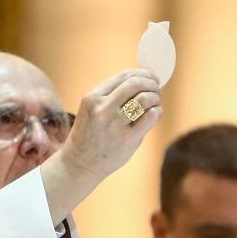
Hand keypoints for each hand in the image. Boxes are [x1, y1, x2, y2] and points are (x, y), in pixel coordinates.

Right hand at [60, 68, 162, 183]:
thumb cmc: (89, 134)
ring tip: (155, 102)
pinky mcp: (127, 138)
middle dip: (151, 83)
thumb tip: (142, 80)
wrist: (79, 164)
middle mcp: (102, 108)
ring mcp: (115, 124)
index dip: (142, 73)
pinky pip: (151, 116)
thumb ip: (112, 95)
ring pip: (145, 98)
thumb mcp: (92, 109)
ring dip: (155, 97)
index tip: (151, 77)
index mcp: (93, 97)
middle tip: (157, 89)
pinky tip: (154, 114)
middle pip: (135, 83)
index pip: (123, 76)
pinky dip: (157, 111)